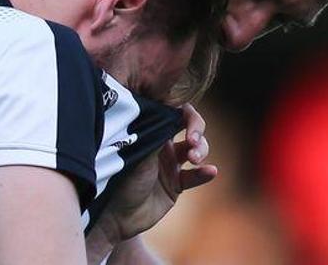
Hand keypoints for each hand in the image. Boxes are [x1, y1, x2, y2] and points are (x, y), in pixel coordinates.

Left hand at [96, 104, 217, 243]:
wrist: (116, 214)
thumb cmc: (120, 178)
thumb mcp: (139, 151)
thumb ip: (157, 132)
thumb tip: (173, 113)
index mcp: (151, 133)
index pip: (174, 115)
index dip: (187, 115)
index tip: (189, 119)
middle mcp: (162, 146)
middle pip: (191, 130)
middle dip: (197, 132)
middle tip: (193, 141)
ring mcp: (170, 165)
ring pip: (196, 151)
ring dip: (201, 150)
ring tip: (195, 159)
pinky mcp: (175, 185)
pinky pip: (195, 177)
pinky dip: (204, 173)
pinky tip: (210, 171)